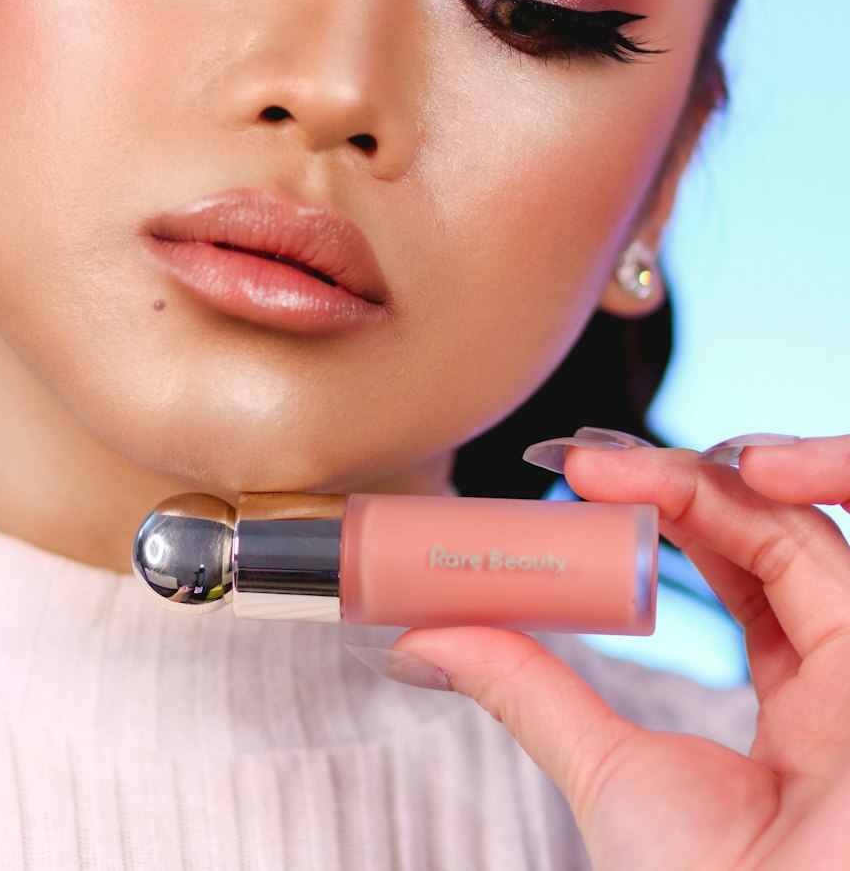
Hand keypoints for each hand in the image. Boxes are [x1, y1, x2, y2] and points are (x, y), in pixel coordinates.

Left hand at [391, 434, 849, 870]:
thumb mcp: (602, 769)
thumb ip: (529, 689)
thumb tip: (424, 641)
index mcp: (796, 707)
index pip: (744, 572)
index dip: (672, 512)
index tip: (579, 477)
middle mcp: (842, 680)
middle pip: (772, 535)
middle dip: (677, 482)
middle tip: (583, 462)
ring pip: (798, 526)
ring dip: (706, 479)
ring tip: (614, 468)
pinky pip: (832, 538)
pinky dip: (789, 487)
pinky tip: (726, 468)